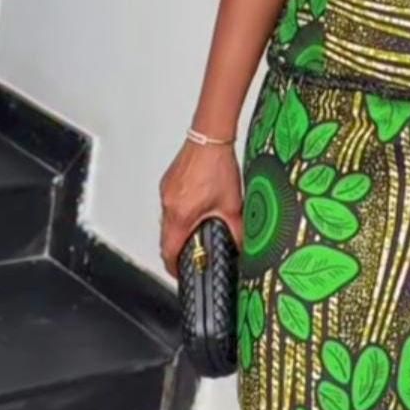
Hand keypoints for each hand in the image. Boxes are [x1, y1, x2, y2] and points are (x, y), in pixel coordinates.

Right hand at [158, 136, 243, 278]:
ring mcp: (166, 190)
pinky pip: (170, 203)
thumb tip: (243, 246)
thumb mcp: (232, 205)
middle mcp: (168, 203)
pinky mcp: (169, 180)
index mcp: (180, 214)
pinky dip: (181, 210)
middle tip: (195, 250)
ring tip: (199, 225)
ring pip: (168, 219)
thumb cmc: (218, 166)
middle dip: (180, 246)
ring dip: (181, 226)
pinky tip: (198, 203)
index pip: (168, 251)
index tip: (181, 271)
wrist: (211, 137)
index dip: (174, 267)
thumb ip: (237, 231)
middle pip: (167, 236)